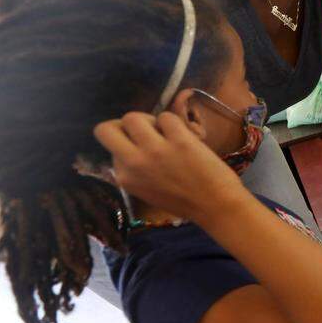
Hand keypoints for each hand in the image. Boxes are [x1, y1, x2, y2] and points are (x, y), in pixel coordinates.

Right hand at [93, 112, 247, 222]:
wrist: (215, 206)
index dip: (126, 142)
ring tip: (164, 132)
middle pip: (105, 129)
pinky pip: (166, 116)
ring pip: (133, 117)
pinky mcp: (178, 140)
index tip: (141, 147)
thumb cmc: (184, 200)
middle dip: (123, 125)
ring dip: (149, 120)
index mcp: (124, 178)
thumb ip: (134, 170)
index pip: (110, 147)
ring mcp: (155, 150)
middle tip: (144, 131)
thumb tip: (130, 145)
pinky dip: (174, 122)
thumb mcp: (146, 190)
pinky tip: (184, 135)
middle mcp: (133, 163)